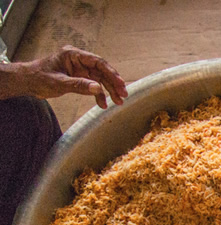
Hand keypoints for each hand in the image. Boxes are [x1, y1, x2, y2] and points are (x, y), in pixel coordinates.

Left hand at [12, 46, 126, 107]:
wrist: (28, 82)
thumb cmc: (39, 78)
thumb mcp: (59, 83)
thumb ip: (79, 85)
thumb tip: (98, 88)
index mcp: (73, 55)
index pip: (97, 62)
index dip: (111, 73)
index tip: (120, 84)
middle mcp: (78, 61)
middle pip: (101, 71)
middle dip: (113, 83)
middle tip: (123, 95)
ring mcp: (79, 69)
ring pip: (99, 79)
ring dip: (109, 90)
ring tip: (118, 102)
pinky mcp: (78, 77)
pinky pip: (92, 85)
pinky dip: (98, 95)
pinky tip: (103, 104)